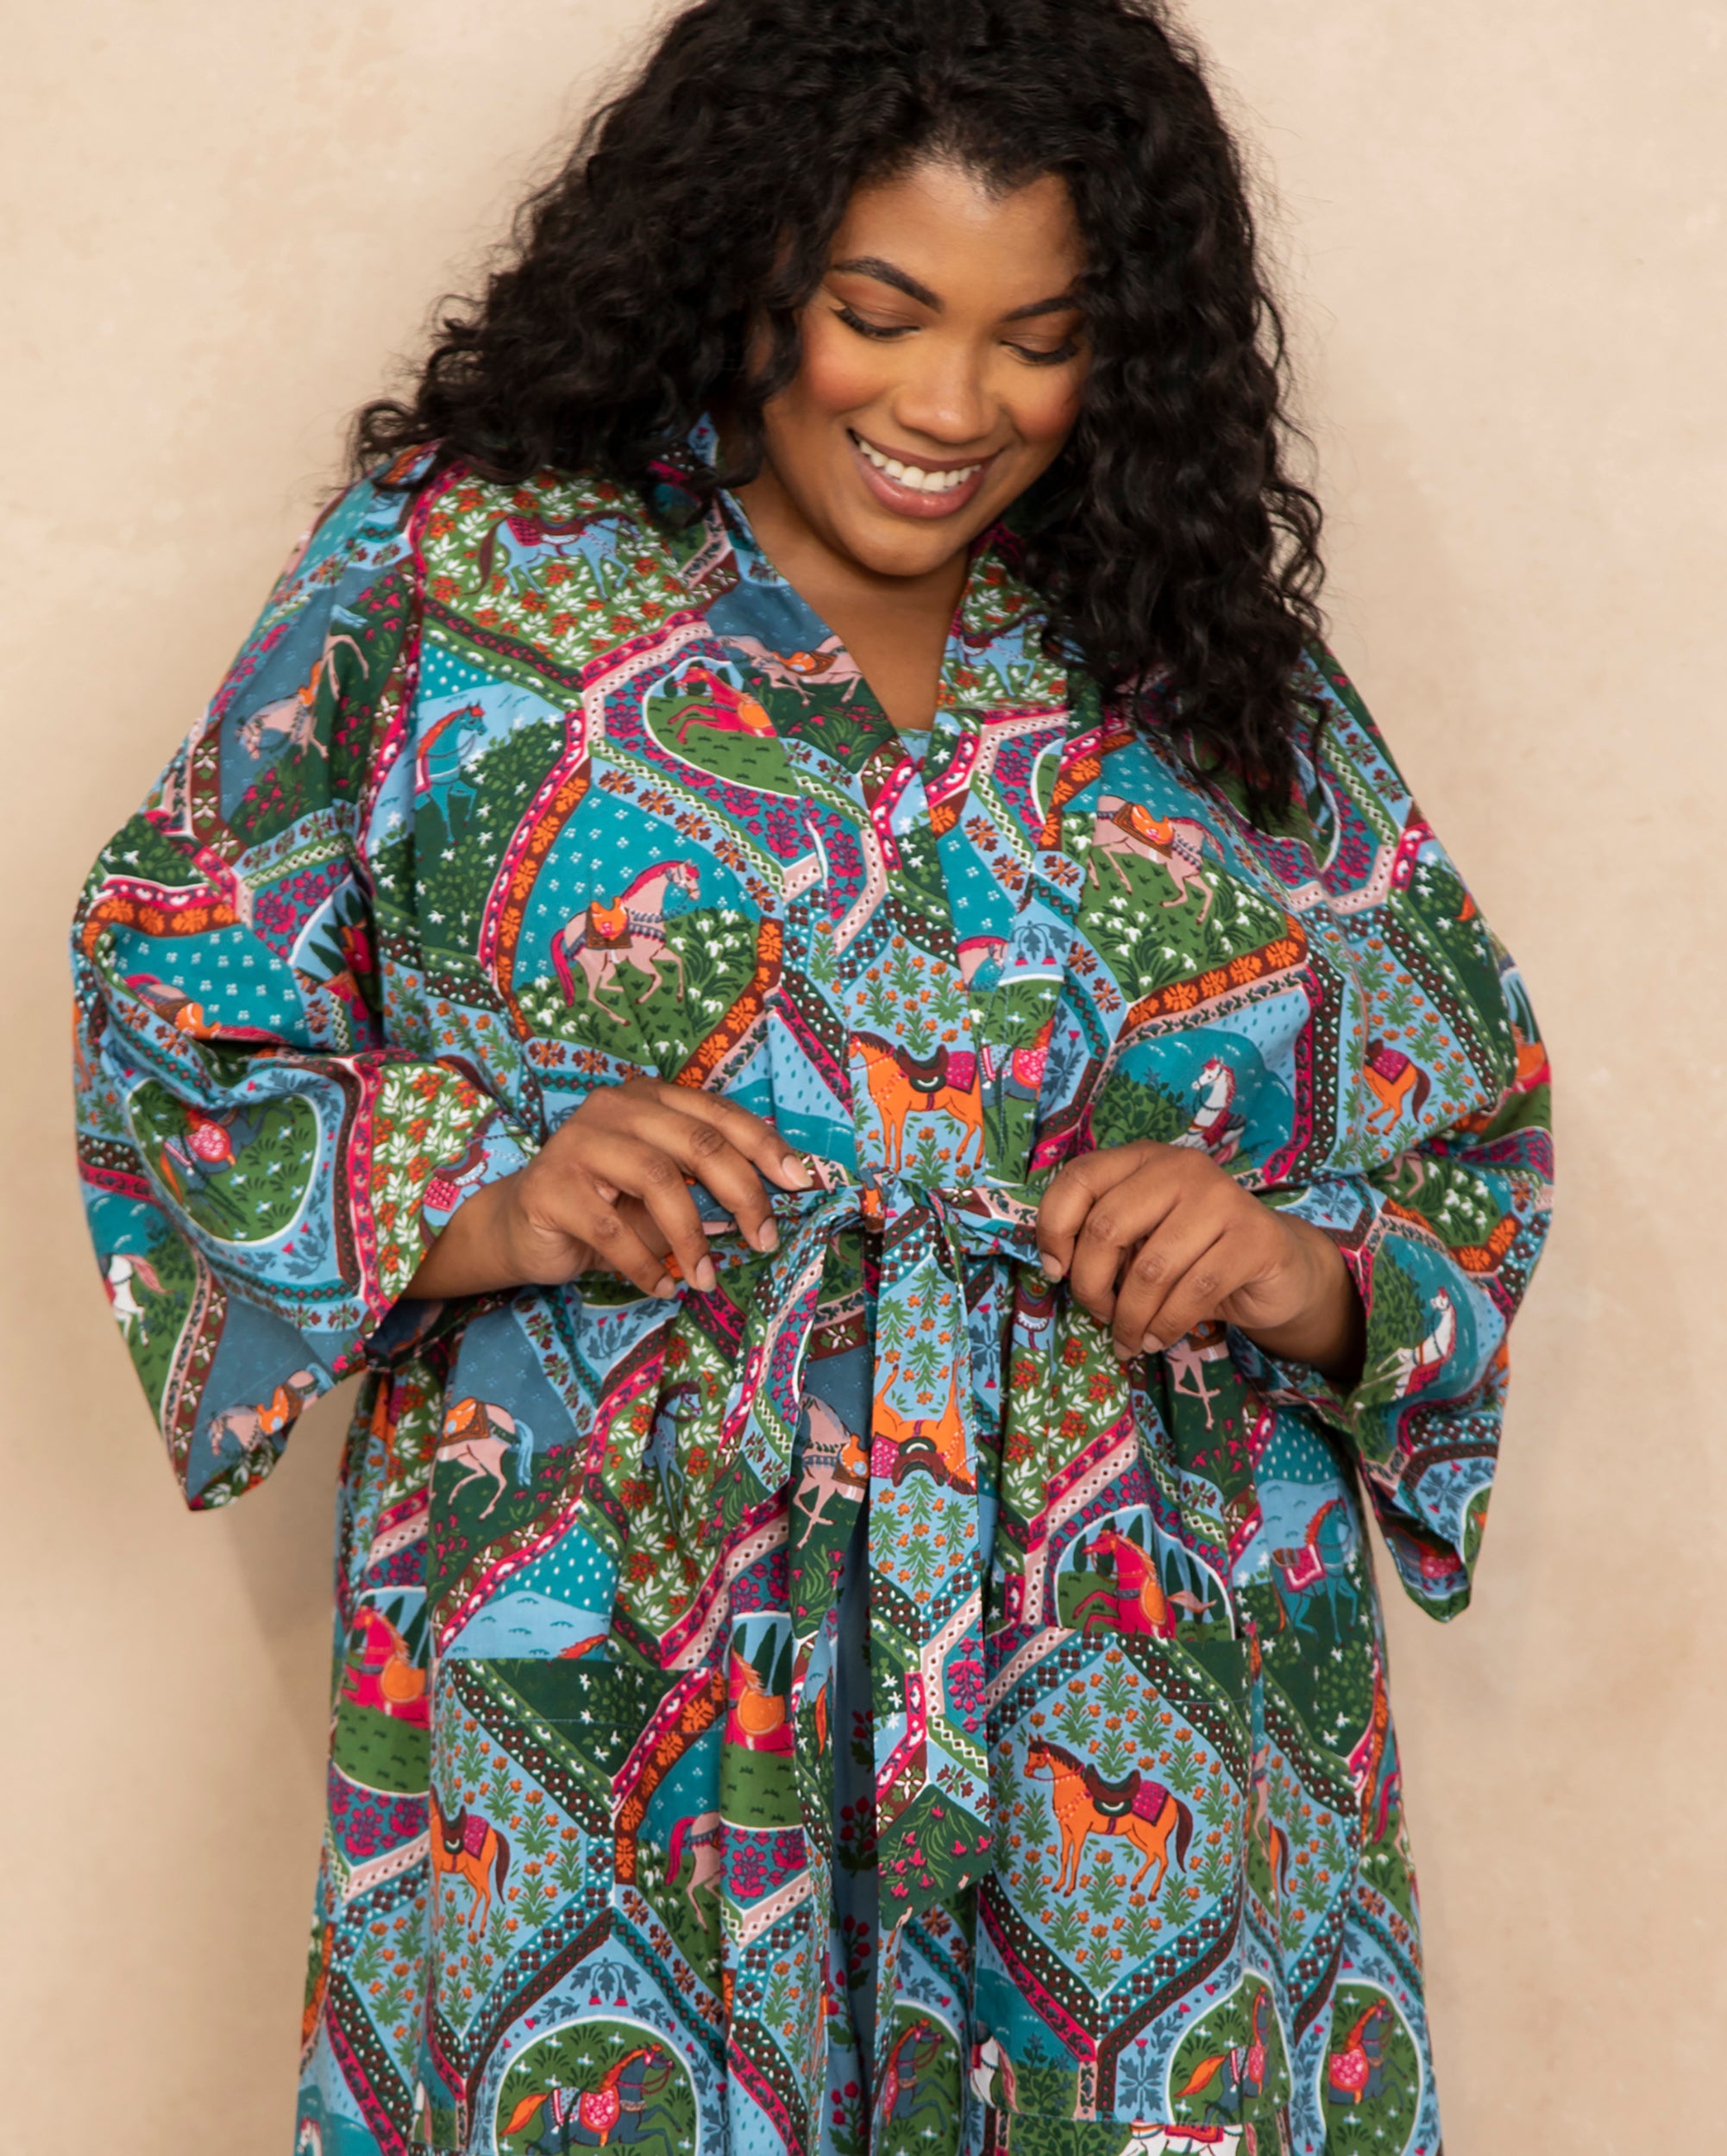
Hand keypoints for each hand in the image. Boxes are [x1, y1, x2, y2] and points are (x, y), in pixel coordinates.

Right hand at [405, 1078, 811, 1301]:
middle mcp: (614, 1108)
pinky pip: (612, 1229)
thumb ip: (704, 1190)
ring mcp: (577, 1143)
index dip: (765, 1147)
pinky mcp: (550, 1187)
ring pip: (657, 1180)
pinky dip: (645, 1264)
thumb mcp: (661, 1193)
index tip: (800, 1183)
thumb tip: (762, 1214)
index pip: (719, 1115)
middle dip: (742, 1194)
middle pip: (697, 1143)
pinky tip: (662, 1286)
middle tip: (764, 1240)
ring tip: (707, 1276)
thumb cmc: (602, 1205)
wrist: (519, 1226)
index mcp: (649, 1099)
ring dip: (692, 1236)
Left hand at [1035, 1142, 1364, 1382]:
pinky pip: (1192, 1293)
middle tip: (1099, 1314)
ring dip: (1129, 1317)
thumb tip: (1055, 1266)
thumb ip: (1103, 1238)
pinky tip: (1155, 1339)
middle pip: (1106, 1227)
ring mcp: (1222, 1198)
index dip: (1054, 1228)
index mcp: (1144, 1159)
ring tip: (1128, 1339)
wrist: (1277, 1270)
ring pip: (1149, 1269)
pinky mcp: (1254, 1238)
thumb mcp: (1142, 1237)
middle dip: (1090, 1285)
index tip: (1055, 1271)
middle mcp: (1181, 1167)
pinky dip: (1164, 1327)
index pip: (1080, 1178)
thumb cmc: (1194, 1255)